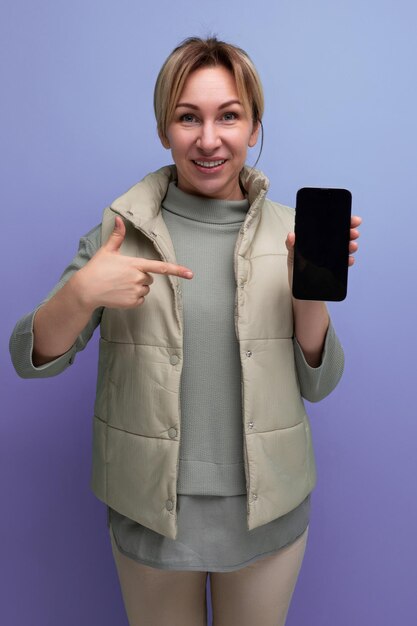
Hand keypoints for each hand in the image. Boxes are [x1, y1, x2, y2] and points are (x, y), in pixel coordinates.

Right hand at [73, 216, 192, 310]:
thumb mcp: (107, 250)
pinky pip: (140, 300)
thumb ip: (117, 235)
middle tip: (122, 276)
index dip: (177, 270)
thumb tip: (118, 218)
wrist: (86, 289)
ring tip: (119, 285)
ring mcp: (136, 291)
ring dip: (137, 287)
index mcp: (135, 264)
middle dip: (140, 276)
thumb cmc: (96, 268)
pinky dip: (133, 298)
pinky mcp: (132, 302)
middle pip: (149, 277)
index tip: (190, 274)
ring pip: (145, 289)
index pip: (161, 267)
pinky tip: (120, 294)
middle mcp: (138, 278)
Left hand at [285, 215, 361, 287]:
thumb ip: (291, 245)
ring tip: (352, 246)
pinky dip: (348, 260)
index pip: (331, 228)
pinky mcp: (335, 269)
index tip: (350, 220)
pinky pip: (344, 263)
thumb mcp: (292, 256)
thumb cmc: (296, 272)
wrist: (300, 292)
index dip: (342, 222)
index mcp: (317, 241)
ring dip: (351, 246)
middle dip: (350, 232)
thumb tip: (291, 236)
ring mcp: (332, 258)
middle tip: (353, 232)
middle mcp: (326, 248)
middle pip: (341, 236)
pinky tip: (349, 260)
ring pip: (345, 248)